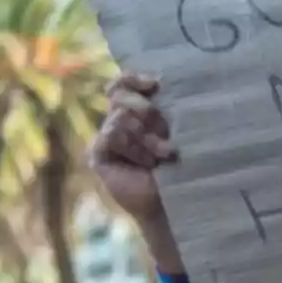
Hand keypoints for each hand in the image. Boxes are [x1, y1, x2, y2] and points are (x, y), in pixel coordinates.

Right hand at [89, 73, 176, 224]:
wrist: (174, 202)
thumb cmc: (184, 167)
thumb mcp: (178, 133)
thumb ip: (168, 110)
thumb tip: (163, 84)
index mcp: (136, 113)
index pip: (122, 84)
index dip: (133, 80)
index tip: (156, 85)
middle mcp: (117, 122)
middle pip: (120, 97)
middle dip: (147, 111)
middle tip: (167, 131)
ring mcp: (104, 139)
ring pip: (119, 118)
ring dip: (148, 137)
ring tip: (166, 155)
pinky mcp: (98, 155)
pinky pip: (111, 136)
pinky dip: (135, 149)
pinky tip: (149, 164)